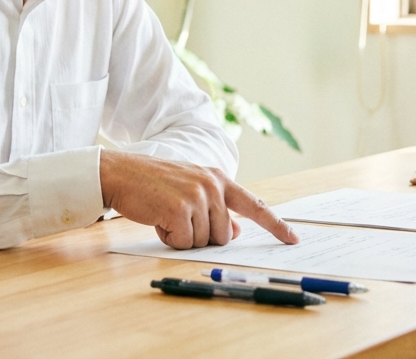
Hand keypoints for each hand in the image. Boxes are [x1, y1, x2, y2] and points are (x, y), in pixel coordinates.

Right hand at [99, 150, 299, 249]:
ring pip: (203, 241)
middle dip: (201, 235)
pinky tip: (158, 219)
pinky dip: (169, 238)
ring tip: (166, 214)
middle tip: (178, 217)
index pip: (255, 205)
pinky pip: (183, 243)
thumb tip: (235, 232)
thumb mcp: (191, 190)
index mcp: (219, 179)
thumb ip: (216, 209)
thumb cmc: (155, 184)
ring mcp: (197, 196)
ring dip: (182, 236)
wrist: (122, 173)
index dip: (276, 225)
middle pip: (224, 235)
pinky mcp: (180, 209)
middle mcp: (213, 185)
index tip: (293, 239)